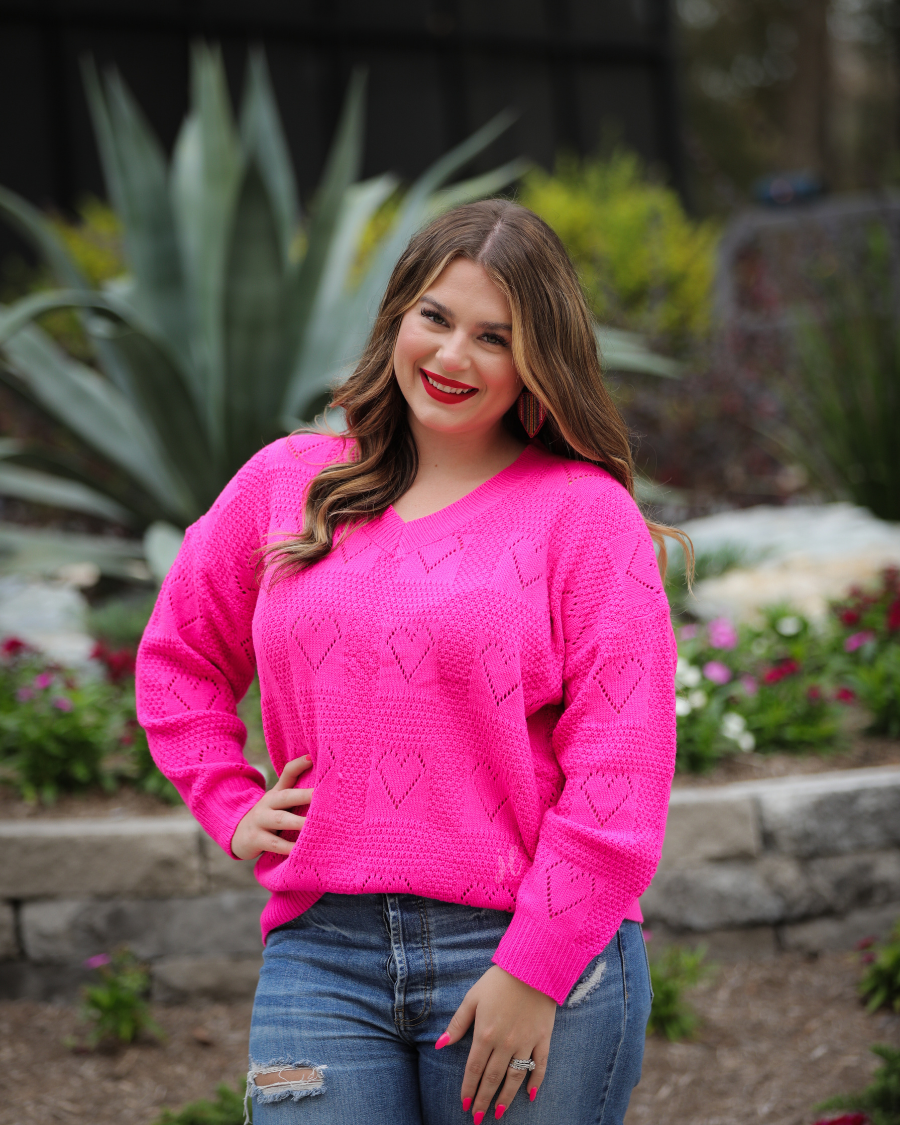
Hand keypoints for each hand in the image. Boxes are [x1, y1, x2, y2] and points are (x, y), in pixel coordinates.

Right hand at [231, 756, 313, 860]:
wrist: (237, 834)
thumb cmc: (268, 815)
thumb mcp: (278, 798)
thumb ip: (294, 784)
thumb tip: (314, 764)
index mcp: (277, 792)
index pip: (288, 773)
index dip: (298, 765)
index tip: (312, 758)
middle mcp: (268, 803)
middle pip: (287, 796)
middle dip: (305, 795)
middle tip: (322, 796)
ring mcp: (260, 820)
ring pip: (281, 820)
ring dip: (298, 822)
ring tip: (314, 824)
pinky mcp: (256, 839)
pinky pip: (274, 844)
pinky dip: (288, 847)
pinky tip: (301, 850)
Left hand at [436, 964, 555, 1118]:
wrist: (532, 966)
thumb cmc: (498, 981)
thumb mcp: (472, 998)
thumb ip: (457, 1023)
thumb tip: (440, 1044)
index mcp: (485, 1034)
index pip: (474, 1070)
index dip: (469, 1089)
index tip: (465, 1105)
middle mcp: (505, 1043)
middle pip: (492, 1078)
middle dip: (483, 1100)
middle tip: (478, 1118)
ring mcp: (526, 1042)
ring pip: (515, 1077)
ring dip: (506, 1098)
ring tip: (499, 1112)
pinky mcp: (543, 1038)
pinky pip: (540, 1066)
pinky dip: (536, 1082)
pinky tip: (530, 1095)